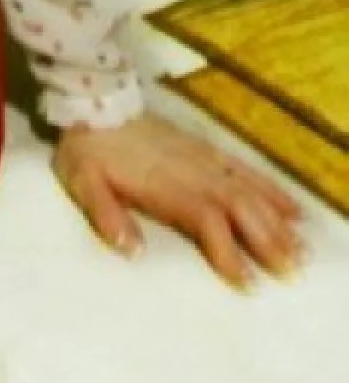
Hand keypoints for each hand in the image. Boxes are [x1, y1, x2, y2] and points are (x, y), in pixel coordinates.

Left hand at [52, 109, 307, 289]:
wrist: (94, 100)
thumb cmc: (88, 150)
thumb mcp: (83, 183)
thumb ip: (106, 216)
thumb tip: (132, 251)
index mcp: (164, 184)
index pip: (204, 218)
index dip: (227, 250)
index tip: (246, 282)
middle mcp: (191, 170)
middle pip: (238, 206)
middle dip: (266, 240)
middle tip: (291, 272)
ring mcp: (202, 158)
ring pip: (248, 190)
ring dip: (276, 220)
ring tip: (299, 250)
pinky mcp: (206, 149)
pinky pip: (245, 169)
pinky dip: (271, 190)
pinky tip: (291, 209)